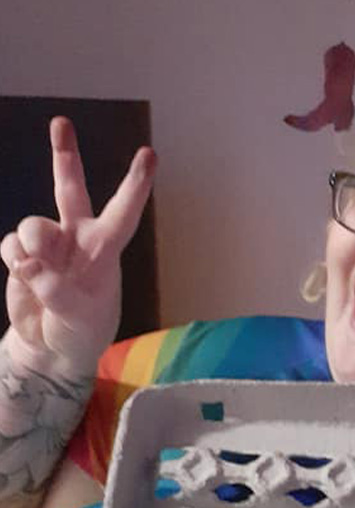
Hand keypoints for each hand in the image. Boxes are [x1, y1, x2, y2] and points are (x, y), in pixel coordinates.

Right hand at [0, 117, 156, 376]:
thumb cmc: (82, 331)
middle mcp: (77, 239)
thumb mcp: (80, 318)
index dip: (135, 185)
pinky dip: (14, 262)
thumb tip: (29, 264)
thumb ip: (57, 292)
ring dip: (32, 247)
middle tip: (61, 122)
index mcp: (105, 250)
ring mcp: (48, 245)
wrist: (52, 347)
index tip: (150, 154)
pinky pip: (11, 245)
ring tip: (36, 271)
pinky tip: (23, 276)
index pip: (123, 213)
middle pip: (70, 189)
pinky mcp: (21, 255)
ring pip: (33, 226)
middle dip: (64, 155)